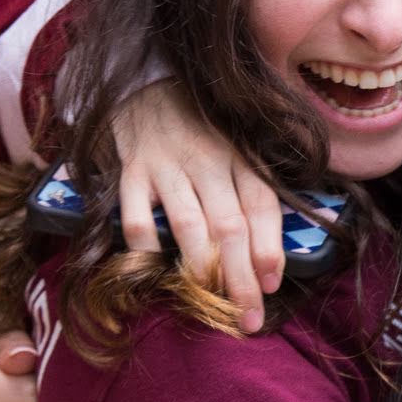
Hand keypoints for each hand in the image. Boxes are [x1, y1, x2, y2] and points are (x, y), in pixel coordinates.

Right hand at [112, 79, 280, 330]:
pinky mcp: (130, 172)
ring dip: (203, 270)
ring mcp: (167, 166)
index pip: (262, 205)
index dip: (269, 248)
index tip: (271, 286)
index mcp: (240, 156)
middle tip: (248, 319)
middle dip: (241, 277)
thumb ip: (253, 190)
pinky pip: (135, 217)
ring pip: (190, 225)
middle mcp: (207, 161)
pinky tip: (155, 275)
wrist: (146, 82)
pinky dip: (145, 249)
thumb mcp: (237, 148)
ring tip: (211, 304)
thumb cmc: (200, 129)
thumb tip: (271, 256)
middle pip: (230, 226)